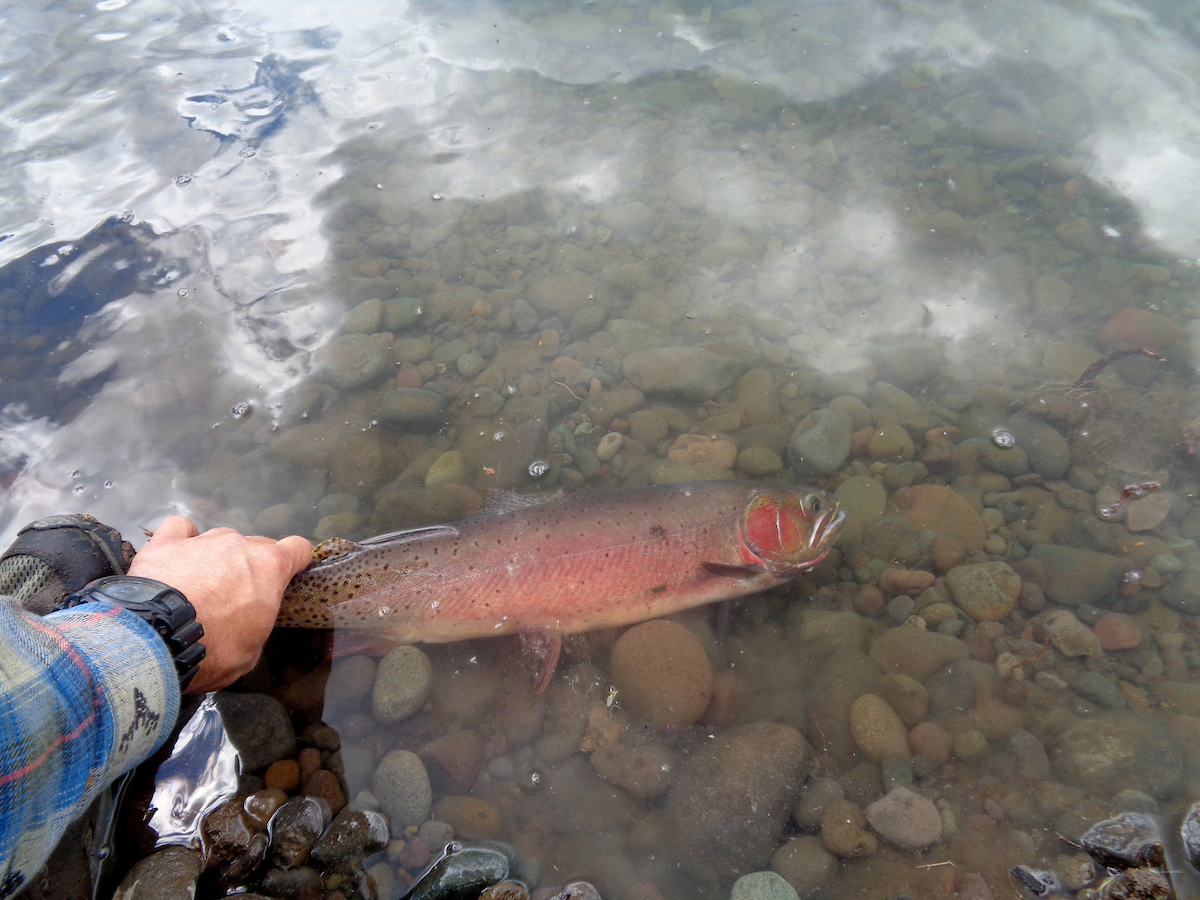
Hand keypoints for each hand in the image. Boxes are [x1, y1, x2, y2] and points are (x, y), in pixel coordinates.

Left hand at [127, 516, 311, 692]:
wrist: (158, 638)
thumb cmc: (214, 649)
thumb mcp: (251, 651)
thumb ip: (256, 624)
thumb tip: (248, 623)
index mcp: (269, 568)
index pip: (298, 548)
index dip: (296, 561)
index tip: (289, 575)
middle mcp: (239, 545)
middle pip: (256, 544)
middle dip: (252, 565)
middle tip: (237, 594)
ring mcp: (202, 540)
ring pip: (220, 538)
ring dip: (218, 556)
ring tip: (201, 581)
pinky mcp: (166, 543)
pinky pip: (181, 527)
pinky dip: (183, 538)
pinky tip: (178, 554)